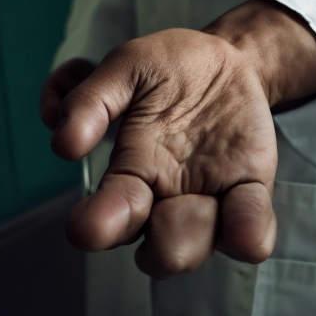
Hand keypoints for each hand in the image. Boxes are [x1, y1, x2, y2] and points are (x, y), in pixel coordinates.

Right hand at [48, 0, 315, 279]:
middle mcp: (166, 198)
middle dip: (162, 243)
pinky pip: (251, 235)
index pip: (105, 220)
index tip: (88, 226)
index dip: (97, 228)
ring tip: (202, 194)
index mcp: (130, 172)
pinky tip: (243, 197)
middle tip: (166, 204)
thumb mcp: (128, 66)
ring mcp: (210, 199)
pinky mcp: (249, 191)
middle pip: (159, 255)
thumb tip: (64, 141)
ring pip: (199, 251)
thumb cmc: (171, 68)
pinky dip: (247, 231)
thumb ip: (92, 98)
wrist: (229, 60)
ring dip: (198, 229)